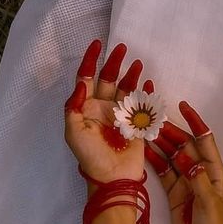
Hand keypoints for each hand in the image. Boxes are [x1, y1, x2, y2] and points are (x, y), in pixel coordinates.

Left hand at [64, 40, 148, 185]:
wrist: (112, 178)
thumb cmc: (90, 155)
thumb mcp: (74, 131)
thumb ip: (74, 106)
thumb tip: (82, 83)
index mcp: (87, 108)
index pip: (87, 78)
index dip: (90, 60)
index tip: (96, 44)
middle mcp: (103, 107)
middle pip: (108, 78)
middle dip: (115, 62)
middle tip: (123, 47)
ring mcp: (121, 115)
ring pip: (126, 88)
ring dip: (131, 75)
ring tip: (138, 63)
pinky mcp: (136, 123)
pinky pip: (142, 103)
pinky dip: (146, 92)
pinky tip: (148, 82)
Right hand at [145, 102, 222, 223]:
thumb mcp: (208, 203)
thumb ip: (197, 179)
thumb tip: (185, 157)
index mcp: (214, 171)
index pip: (204, 140)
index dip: (196, 121)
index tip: (182, 105)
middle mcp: (200, 172)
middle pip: (185, 146)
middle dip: (171, 132)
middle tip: (152, 121)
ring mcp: (186, 182)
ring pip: (172, 157)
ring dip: (160, 144)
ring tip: (144, 132)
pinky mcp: (174, 193)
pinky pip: (164, 172)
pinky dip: (155, 161)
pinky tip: (143, 152)